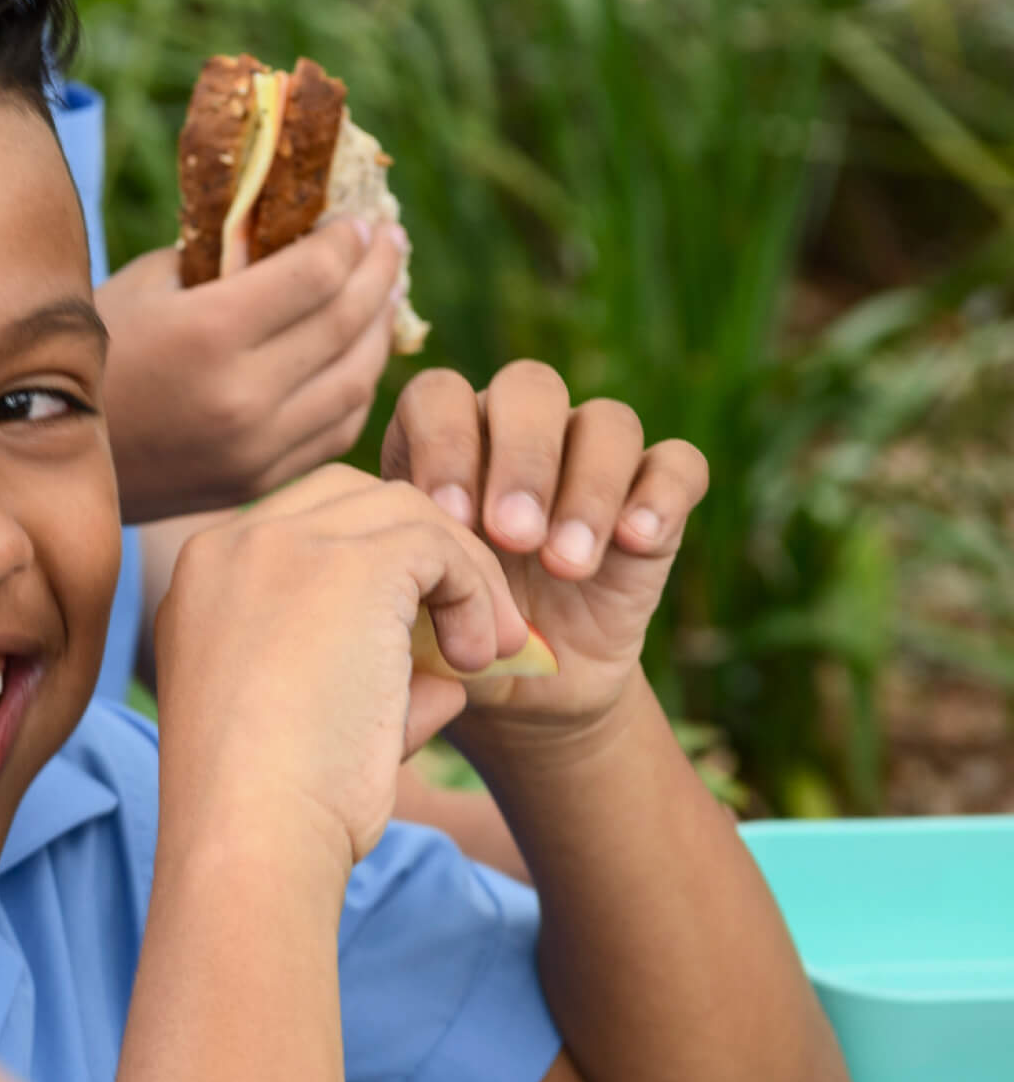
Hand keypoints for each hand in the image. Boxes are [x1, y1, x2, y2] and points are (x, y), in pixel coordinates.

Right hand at [96, 221, 407, 523]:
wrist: (47, 458)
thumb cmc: (96, 354)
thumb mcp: (148, 284)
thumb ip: (222, 255)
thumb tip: (293, 225)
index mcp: (209, 334)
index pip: (316, 275)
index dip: (350, 241)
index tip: (360, 219)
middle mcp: (242, 397)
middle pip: (345, 324)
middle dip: (379, 274)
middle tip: (392, 242)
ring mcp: (255, 449)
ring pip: (355, 383)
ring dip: (379, 331)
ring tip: (385, 295)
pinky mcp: (257, 483)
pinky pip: (336, 432)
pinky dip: (357, 389)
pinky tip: (357, 357)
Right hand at [150, 465, 527, 881]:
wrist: (253, 838)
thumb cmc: (269, 810)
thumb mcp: (303, 726)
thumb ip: (366, 682)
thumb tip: (447, 679)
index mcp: (202, 580)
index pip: (304, 528)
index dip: (374, 568)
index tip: (414, 639)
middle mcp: (231, 546)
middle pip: (353, 500)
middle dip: (422, 555)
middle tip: (466, 636)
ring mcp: (285, 545)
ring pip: (404, 513)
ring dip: (459, 575)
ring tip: (483, 654)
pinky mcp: (352, 566)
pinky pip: (440, 546)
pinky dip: (475, 594)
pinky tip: (476, 660)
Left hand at [381, 362, 707, 730]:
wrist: (520, 692)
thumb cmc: (448, 636)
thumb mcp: (412, 606)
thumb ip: (404, 565)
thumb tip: (406, 550)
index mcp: (443, 444)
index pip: (441, 396)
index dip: (445, 444)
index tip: (449, 517)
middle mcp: (518, 434)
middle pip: (530, 389)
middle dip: (522, 459)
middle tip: (511, 536)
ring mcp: (591, 459)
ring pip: (608, 422)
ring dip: (588, 489)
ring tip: (565, 565)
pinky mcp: (654, 497)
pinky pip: (677, 465)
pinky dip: (660, 496)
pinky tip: (633, 540)